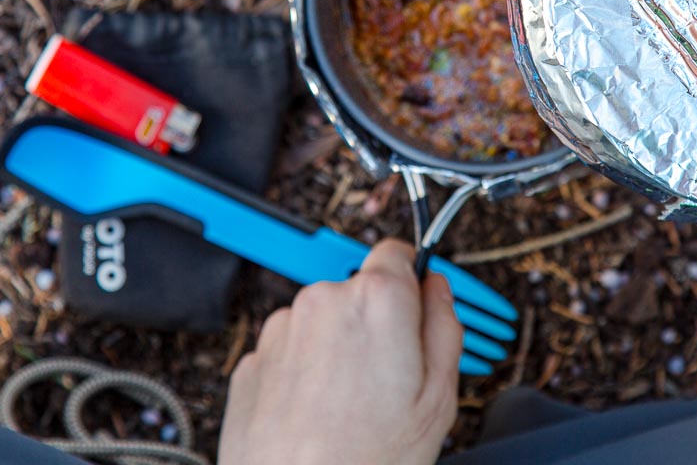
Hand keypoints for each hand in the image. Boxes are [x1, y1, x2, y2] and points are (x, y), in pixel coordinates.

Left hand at [218, 240, 461, 464]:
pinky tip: (317, 415)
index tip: (414, 306)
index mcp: (376, 301)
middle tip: (387, 381)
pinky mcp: (252, 360)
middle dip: (374, 324)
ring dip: (336, 349)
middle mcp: (322, 301)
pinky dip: (303, 374)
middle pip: (358, 292)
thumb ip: (444, 327)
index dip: (410, 281)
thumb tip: (437, 290)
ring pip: (322, 322)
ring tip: (348, 407)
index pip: (395, 253)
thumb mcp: (438, 398)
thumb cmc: (366, 461)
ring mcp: (281, 330)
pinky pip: (290, 352)